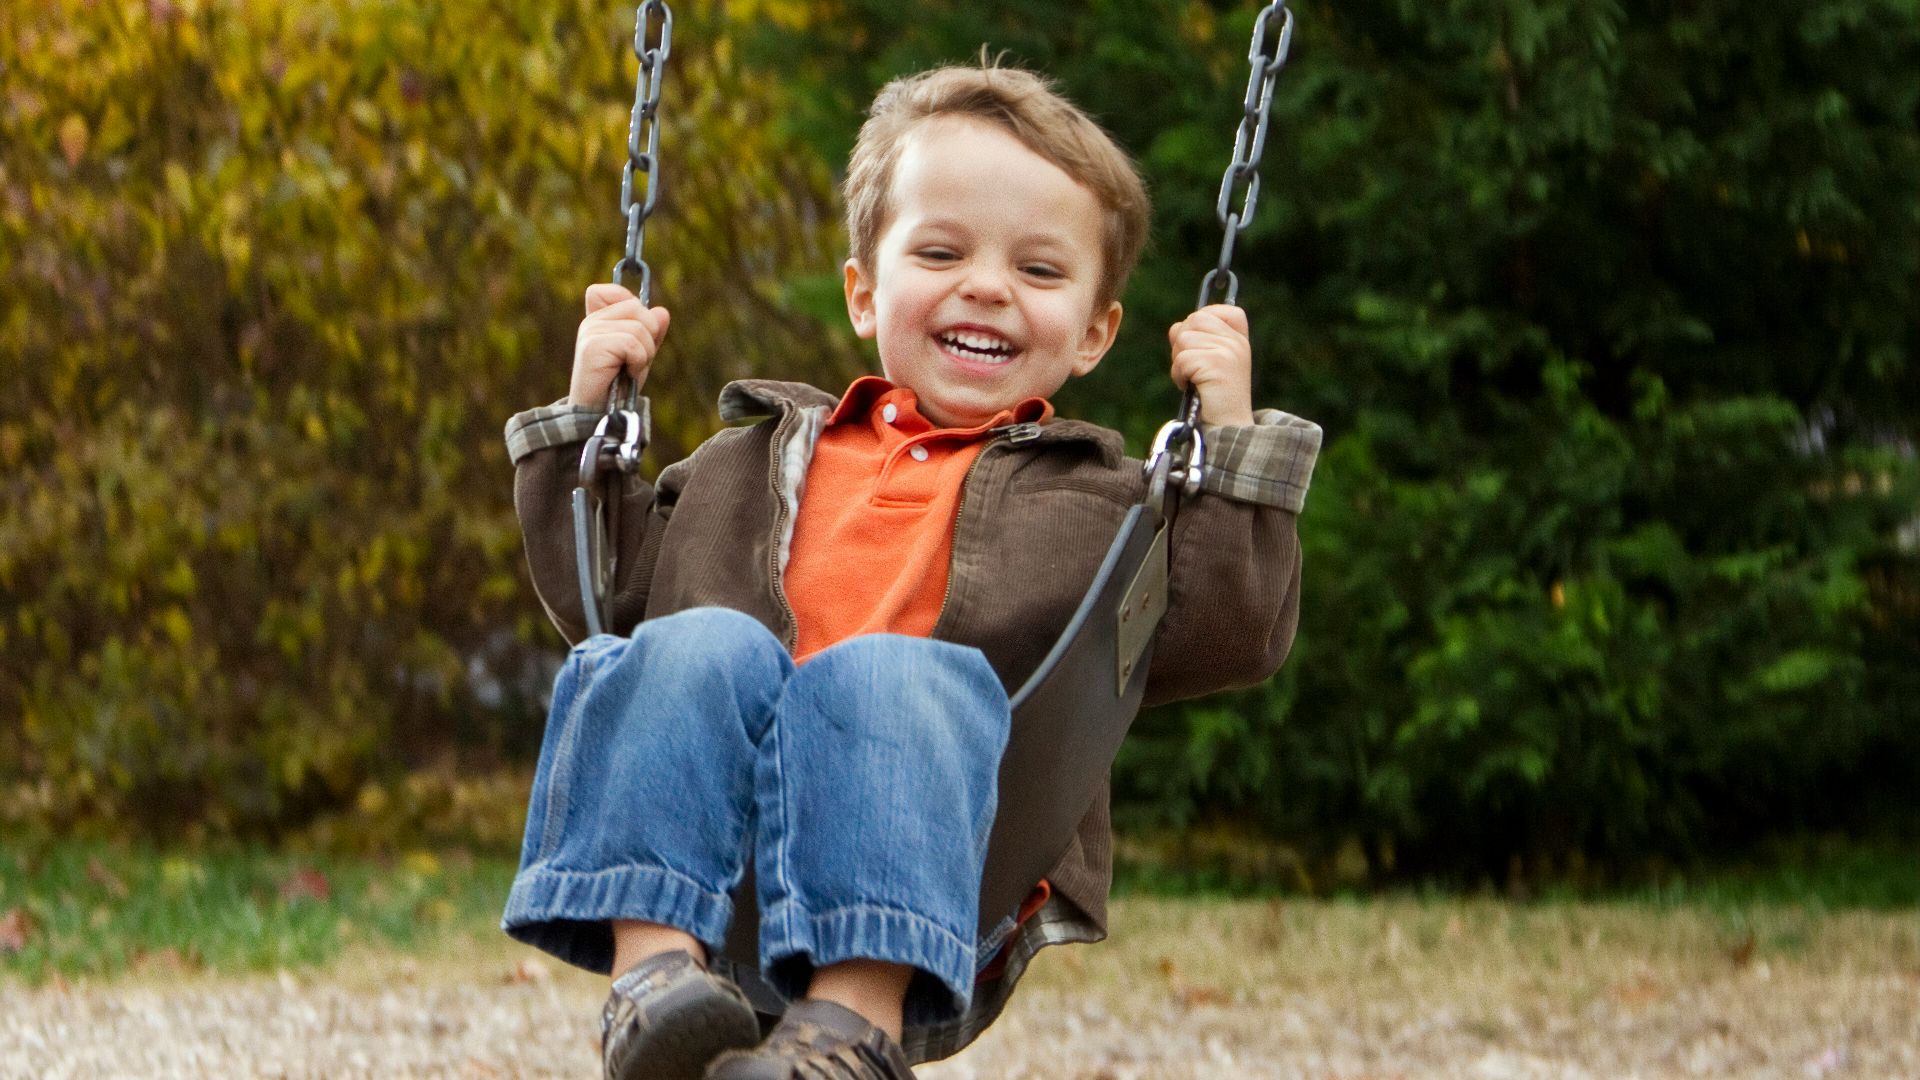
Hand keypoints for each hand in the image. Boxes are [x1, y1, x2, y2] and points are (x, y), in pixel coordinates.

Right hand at [568, 283, 670, 407]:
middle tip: (635, 360)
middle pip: (638, 308)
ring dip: (644, 354)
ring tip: (629, 369)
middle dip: (648, 336)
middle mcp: (591, 322)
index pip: (615, 291)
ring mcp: (590, 332)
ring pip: (639, 327)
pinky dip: (638, 362)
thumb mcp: (640, 355)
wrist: (600, 414)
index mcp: (598, 319)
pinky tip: (626, 374)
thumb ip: (651, 332)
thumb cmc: (619, 385)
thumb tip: (662, 312)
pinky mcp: (593, 347)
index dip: (633, 306)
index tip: (634, 335)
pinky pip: (633, 344)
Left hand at [1168, 304, 1253, 426]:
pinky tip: (1190, 387)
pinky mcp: (1216, 363)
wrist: (1228, 427)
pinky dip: (1178, 375)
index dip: (1200, 321)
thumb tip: (1176, 328)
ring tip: (1192, 379)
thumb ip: (1198, 340)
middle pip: (1194, 320)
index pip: (1216, 310)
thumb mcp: (1211, 362)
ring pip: (1184, 338)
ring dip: (1179, 361)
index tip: (1199, 344)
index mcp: (1239, 338)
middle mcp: (1236, 341)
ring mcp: (1228, 351)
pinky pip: (1182, 358)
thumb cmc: (1216, 397)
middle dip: (1182, 343)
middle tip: (1191, 367)